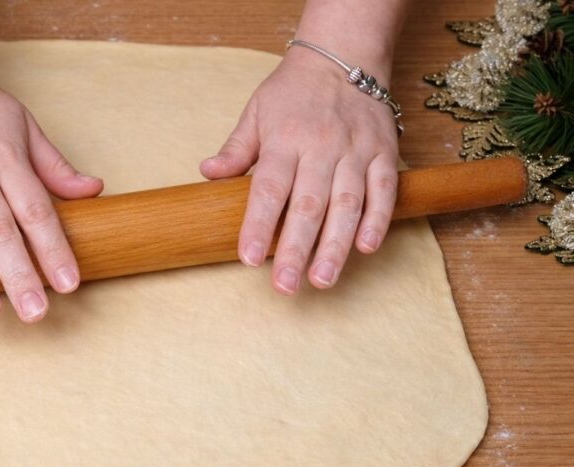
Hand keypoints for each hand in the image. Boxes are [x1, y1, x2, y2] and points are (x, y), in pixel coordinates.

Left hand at [200, 48, 399, 293]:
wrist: (344, 56)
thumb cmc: (293, 92)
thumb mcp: (256, 113)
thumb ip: (235, 150)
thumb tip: (207, 174)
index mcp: (285, 139)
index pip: (269, 189)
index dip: (259, 225)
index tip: (249, 258)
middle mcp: (322, 147)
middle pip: (308, 206)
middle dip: (296, 250)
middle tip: (285, 286)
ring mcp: (356, 151)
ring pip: (347, 204)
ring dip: (335, 246)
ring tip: (322, 280)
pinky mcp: (384, 154)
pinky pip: (384, 190)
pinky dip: (378, 220)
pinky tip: (364, 248)